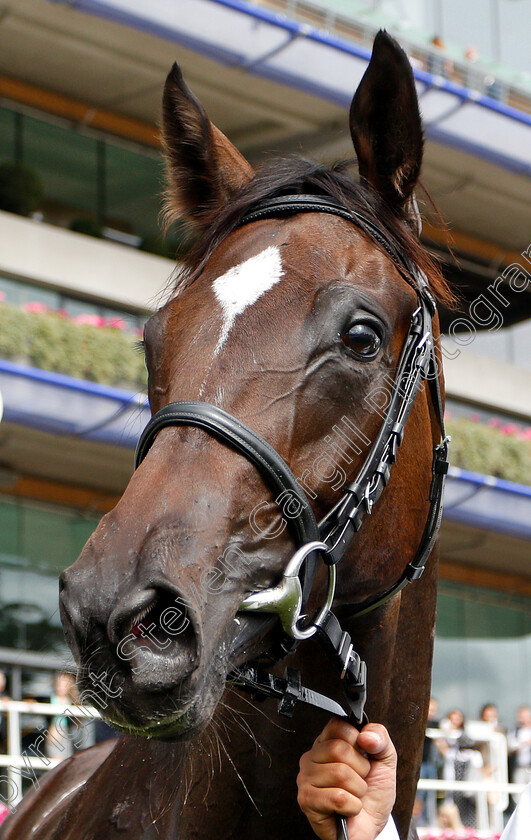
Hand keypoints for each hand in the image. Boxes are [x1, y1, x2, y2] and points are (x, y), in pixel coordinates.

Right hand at [297, 719, 396, 839]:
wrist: (370, 827)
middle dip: (361, 770)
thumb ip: (381, 739)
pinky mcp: (307, 801)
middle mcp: (312, 757)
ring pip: (340, 774)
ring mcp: (306, 779)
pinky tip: (348, 808)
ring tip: (354, 795)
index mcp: (327, 741)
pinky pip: (338, 797)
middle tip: (359, 780)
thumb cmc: (373, 794)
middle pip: (339, 749)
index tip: (363, 756)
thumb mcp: (385, 761)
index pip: (339, 725)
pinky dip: (353, 806)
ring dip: (358, 790)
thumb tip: (366, 735)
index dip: (358, 741)